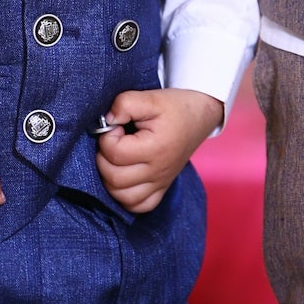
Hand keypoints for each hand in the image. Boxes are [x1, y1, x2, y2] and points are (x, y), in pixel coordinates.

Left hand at [95, 87, 222, 213]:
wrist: (199, 115)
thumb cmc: (175, 107)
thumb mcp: (151, 97)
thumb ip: (125, 104)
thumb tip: (106, 120)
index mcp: (156, 148)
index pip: (115, 153)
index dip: (106, 136)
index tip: (116, 125)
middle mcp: (158, 171)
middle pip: (114, 178)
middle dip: (104, 157)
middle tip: (114, 140)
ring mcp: (160, 182)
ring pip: (122, 196)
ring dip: (110, 179)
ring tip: (116, 158)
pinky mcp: (162, 188)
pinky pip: (138, 206)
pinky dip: (125, 197)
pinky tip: (124, 179)